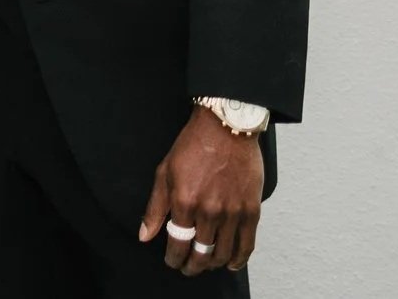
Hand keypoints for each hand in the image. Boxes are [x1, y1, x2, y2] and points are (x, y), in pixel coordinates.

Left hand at [138, 105, 264, 274]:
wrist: (225, 128)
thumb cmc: (192, 146)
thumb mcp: (164, 172)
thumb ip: (155, 207)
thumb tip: (145, 235)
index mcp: (184, 201)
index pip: (178, 243)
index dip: (174, 258)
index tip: (172, 262)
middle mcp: (209, 211)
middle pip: (201, 253)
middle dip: (192, 266)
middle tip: (188, 268)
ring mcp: (233, 212)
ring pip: (223, 252)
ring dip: (213, 264)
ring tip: (206, 264)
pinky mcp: (252, 210)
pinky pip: (247, 244)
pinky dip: (239, 259)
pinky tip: (231, 263)